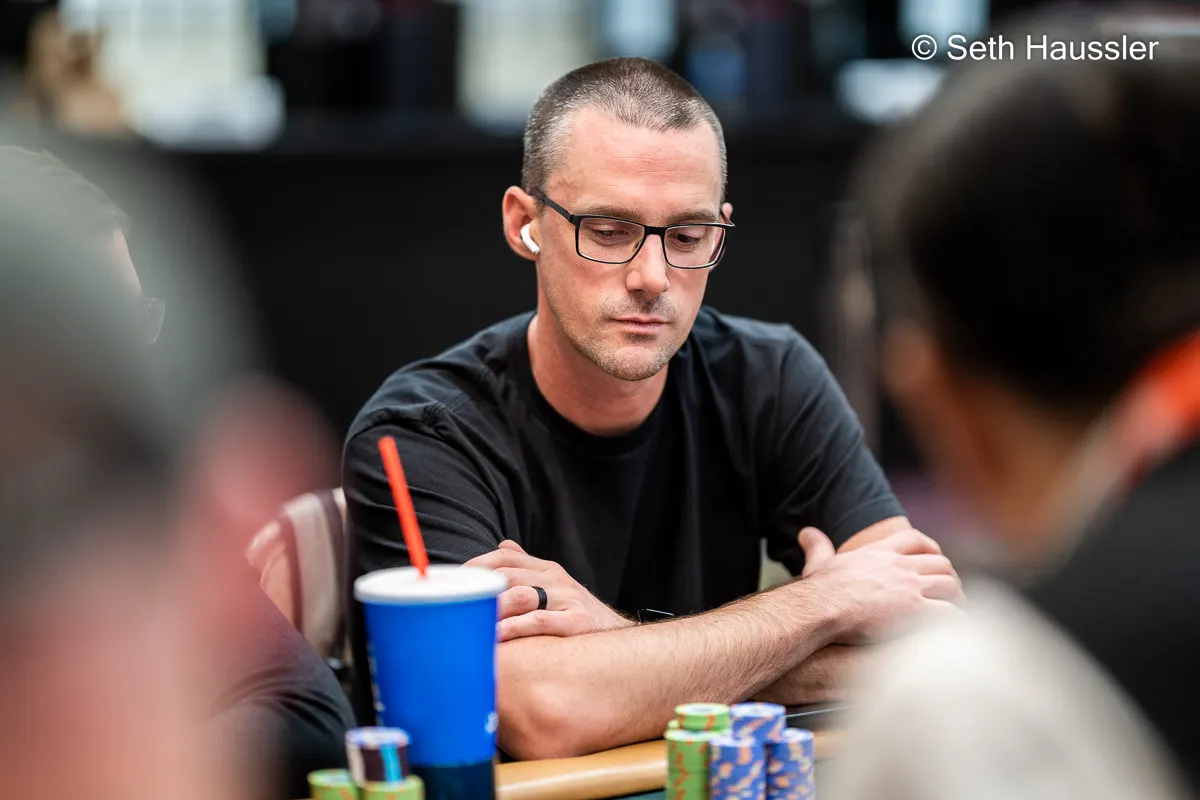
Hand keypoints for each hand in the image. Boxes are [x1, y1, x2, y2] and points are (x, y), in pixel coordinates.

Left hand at [464, 541, 633, 640]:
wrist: (619, 635)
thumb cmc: (577, 613)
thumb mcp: (555, 584)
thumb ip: (528, 566)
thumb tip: (501, 546)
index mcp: (547, 569)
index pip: (503, 559)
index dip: (475, 568)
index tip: (451, 583)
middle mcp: (555, 580)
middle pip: (507, 576)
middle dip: (477, 589)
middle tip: (451, 604)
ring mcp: (566, 600)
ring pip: (520, 596)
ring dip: (491, 608)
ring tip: (467, 620)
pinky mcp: (576, 623)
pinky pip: (539, 622)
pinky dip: (514, 628)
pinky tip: (496, 636)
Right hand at [798, 526, 963, 643]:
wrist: (822, 608)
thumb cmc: (819, 590)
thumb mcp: (818, 562)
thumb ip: (817, 546)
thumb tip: (806, 533)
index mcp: (880, 553)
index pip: (915, 540)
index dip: (930, 548)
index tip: (935, 559)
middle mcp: (900, 566)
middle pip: (939, 562)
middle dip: (949, 576)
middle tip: (950, 593)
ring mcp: (910, 587)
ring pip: (950, 585)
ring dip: (957, 598)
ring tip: (956, 611)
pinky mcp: (915, 611)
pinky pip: (949, 613)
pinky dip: (957, 620)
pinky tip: (956, 629)